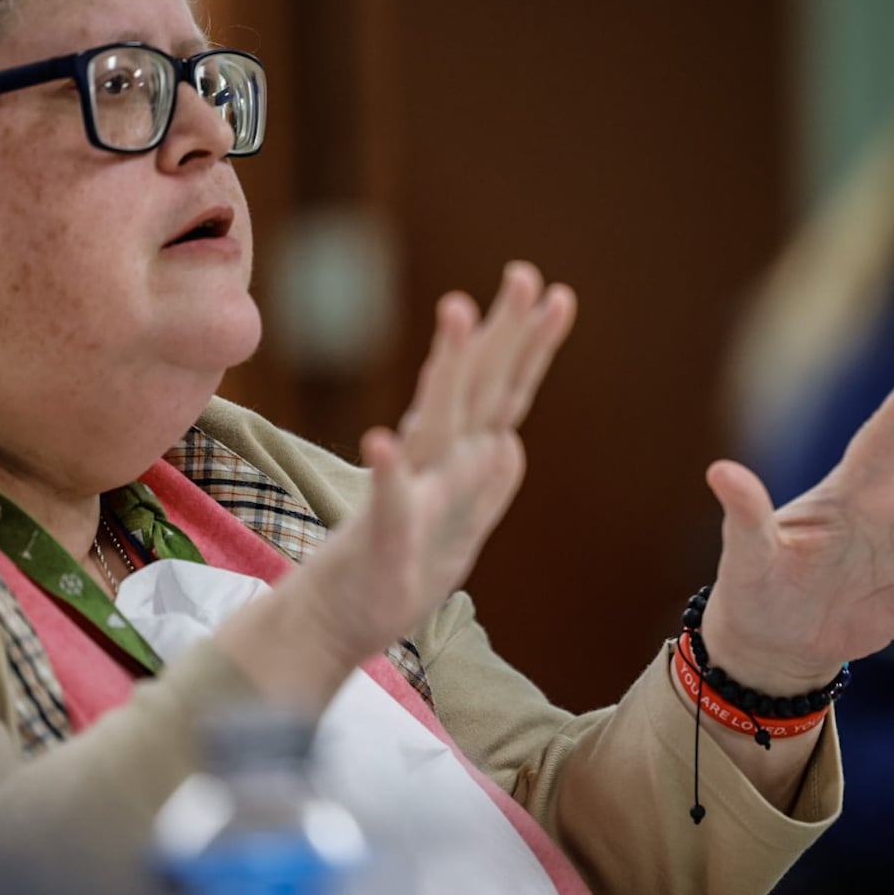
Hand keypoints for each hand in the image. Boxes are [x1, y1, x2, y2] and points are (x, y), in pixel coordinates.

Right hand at [289, 261, 575, 662]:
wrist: (335, 621)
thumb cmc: (398, 572)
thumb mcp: (462, 531)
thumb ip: (487, 484)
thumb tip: (511, 444)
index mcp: (458, 460)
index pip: (504, 393)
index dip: (531, 346)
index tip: (558, 296)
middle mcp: (434, 462)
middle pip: (477, 387)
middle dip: (502, 330)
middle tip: (524, 273)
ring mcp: (407, 493)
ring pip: (434, 422)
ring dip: (447, 368)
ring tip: (457, 313)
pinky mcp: (380, 537)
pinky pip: (387, 503)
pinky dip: (388, 473)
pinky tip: (381, 443)